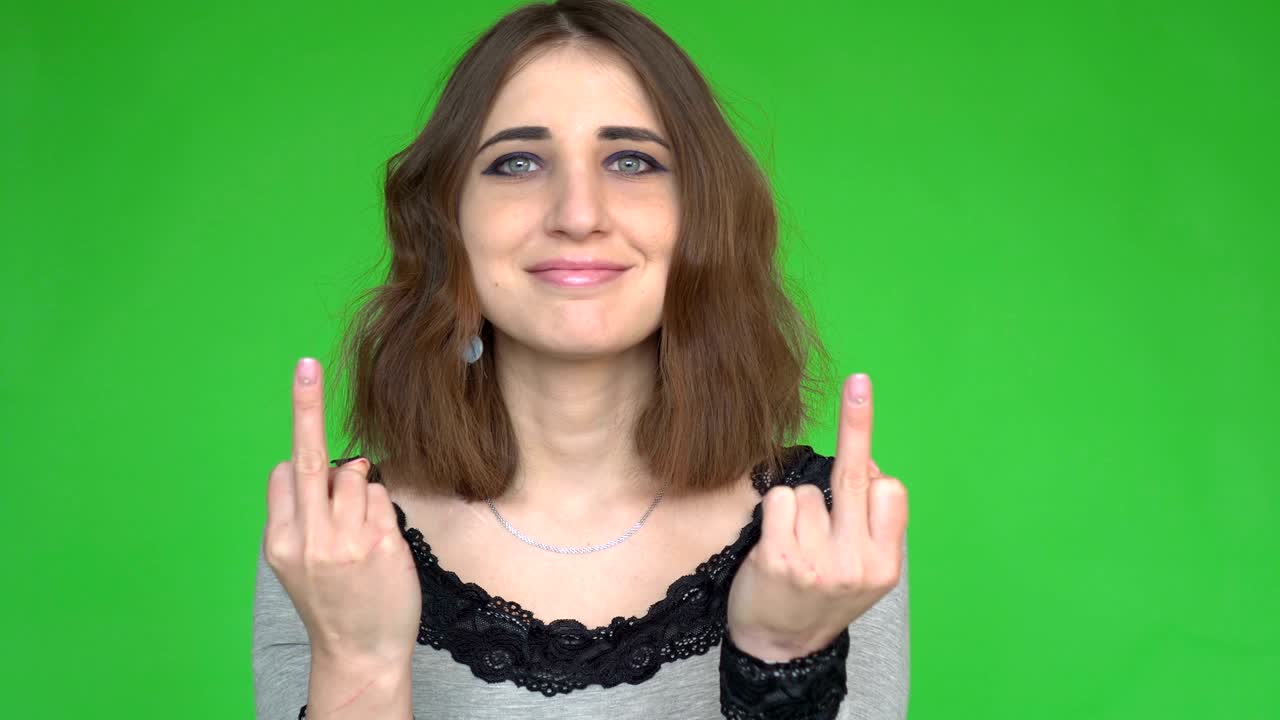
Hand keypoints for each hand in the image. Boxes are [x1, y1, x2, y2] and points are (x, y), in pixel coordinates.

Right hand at [262, 357, 421, 667]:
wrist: (359, 652)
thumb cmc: (331, 602)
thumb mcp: (295, 565)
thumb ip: (298, 517)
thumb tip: (310, 468)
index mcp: (281, 541)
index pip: (286, 474)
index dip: (301, 459)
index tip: (299, 402)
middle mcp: (309, 538)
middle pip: (312, 460)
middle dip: (305, 408)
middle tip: (304, 367)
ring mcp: (346, 541)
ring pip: (357, 475)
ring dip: (362, 489)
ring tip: (360, 531)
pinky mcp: (382, 543)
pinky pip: (383, 497)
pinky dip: (382, 508)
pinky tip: (378, 542)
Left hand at [726, 373, 908, 661]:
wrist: (782, 650)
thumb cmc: (821, 598)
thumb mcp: (864, 572)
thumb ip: (870, 525)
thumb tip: (863, 465)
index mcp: (885, 564)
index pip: (888, 489)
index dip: (870, 471)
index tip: (865, 425)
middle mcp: (857, 563)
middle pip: (854, 475)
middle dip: (859, 422)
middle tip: (860, 382)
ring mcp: (818, 562)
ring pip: (807, 491)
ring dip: (798, 508)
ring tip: (795, 546)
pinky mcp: (780, 558)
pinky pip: (779, 500)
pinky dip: (774, 512)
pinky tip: (774, 542)